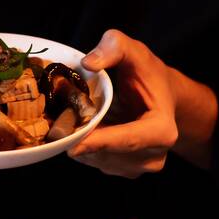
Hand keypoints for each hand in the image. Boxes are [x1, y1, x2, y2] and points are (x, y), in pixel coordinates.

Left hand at [66, 29, 180, 177]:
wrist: (160, 93)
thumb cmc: (146, 72)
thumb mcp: (133, 50)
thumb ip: (114, 47)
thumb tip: (88, 63)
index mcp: (162, 130)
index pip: (129, 140)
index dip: (100, 142)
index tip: (72, 145)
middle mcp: (154, 156)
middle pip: (108, 154)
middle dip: (81, 140)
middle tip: (56, 123)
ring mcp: (139, 167)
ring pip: (98, 161)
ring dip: (79, 143)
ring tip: (69, 119)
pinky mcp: (124, 170)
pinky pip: (96, 162)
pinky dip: (83, 147)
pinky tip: (79, 127)